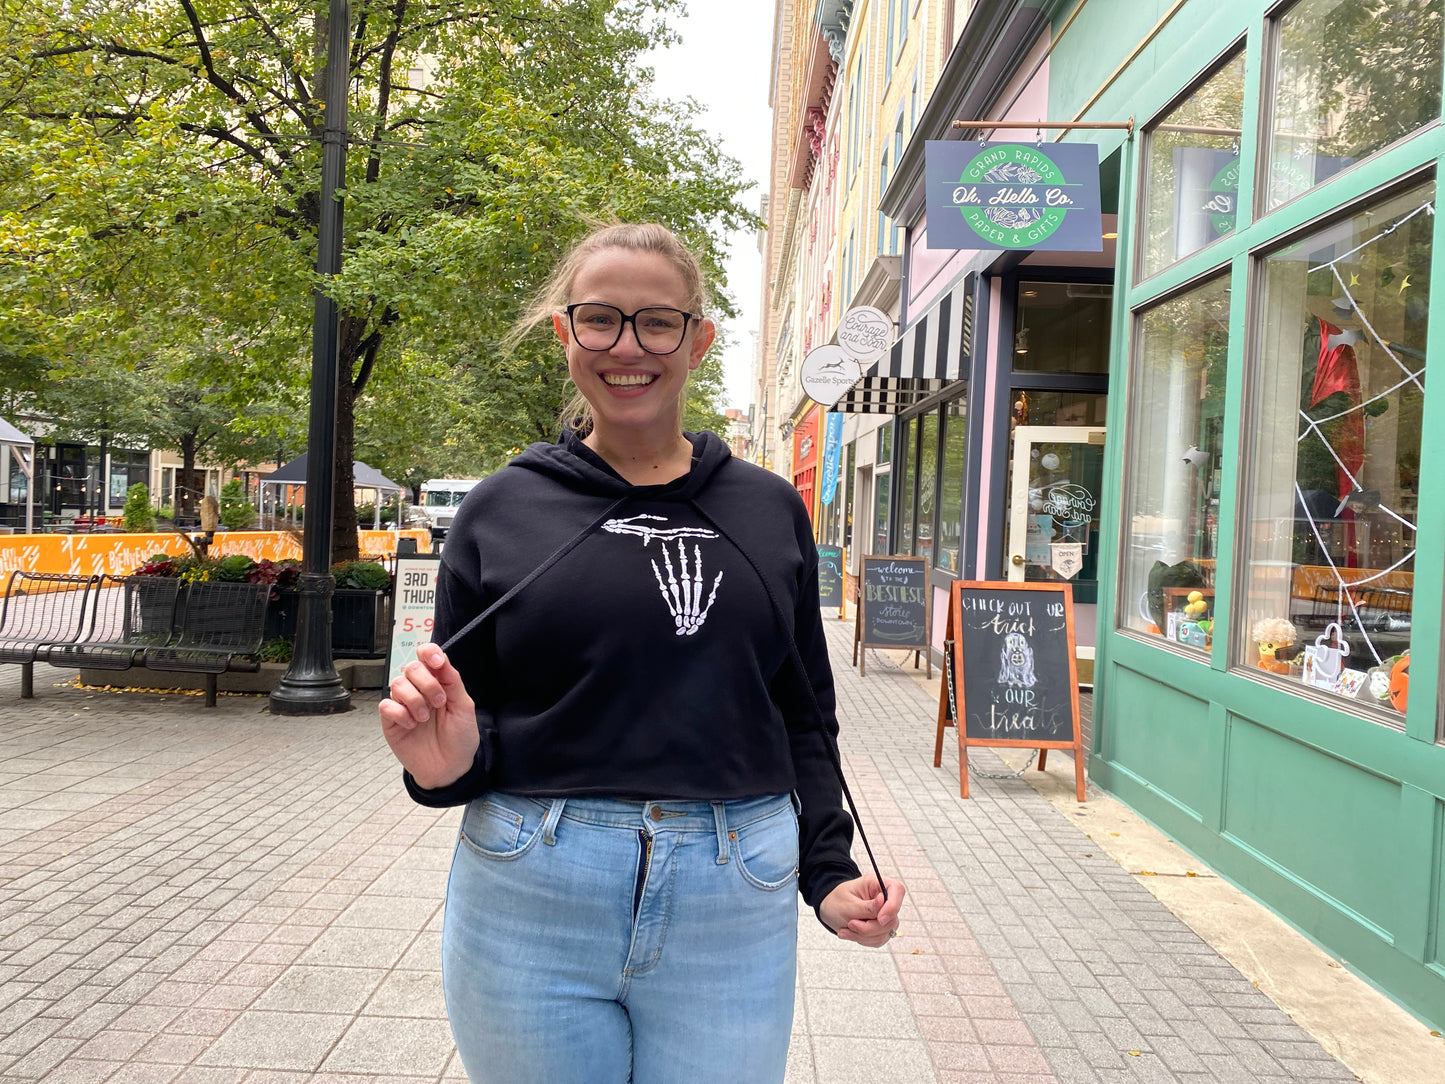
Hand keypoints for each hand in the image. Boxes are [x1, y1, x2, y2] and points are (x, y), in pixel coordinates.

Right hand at [379, 643, 479, 788]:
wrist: (450, 768)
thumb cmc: (459, 737)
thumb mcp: (464, 707)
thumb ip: (452, 681)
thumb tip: (442, 657)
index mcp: (438, 682)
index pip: (426, 656)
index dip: (429, 653)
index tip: (437, 664)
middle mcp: (419, 689)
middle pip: (411, 667)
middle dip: (427, 683)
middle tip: (439, 703)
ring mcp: (403, 704)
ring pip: (397, 684)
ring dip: (415, 701)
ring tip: (425, 718)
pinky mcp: (391, 721)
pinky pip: (386, 705)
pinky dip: (400, 714)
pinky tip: (412, 726)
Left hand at [818, 875, 905, 946]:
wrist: (829, 909)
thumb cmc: (837, 901)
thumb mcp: (848, 904)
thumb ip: (867, 907)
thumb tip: (883, 901)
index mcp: (877, 884)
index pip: (897, 890)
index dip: (893, 906)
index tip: (880, 919)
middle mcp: (884, 900)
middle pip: (892, 918)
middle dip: (870, 927)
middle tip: (851, 924)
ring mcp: (885, 915)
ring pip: (885, 932)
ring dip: (863, 935)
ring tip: (846, 928)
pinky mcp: (881, 929)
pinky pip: (879, 940)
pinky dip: (863, 940)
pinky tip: (850, 933)